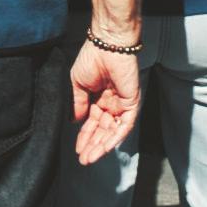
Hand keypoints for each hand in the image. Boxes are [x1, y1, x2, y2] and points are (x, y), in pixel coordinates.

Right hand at [68, 38, 140, 163]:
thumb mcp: (77, 83)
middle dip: (92, 145)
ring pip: (112, 131)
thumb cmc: (92, 58)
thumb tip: (75, 122)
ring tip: (91, 158)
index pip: (91, 122)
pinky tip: (105, 147)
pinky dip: (115, 137)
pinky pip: (124, 125)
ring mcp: (121, 105)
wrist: (107, 47)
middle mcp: (110, 104)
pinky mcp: (132, 104)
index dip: (84, 136)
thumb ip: (78, 103)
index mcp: (97, 98)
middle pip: (101, 130)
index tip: (78, 149)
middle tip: (84, 160)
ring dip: (102, 145)